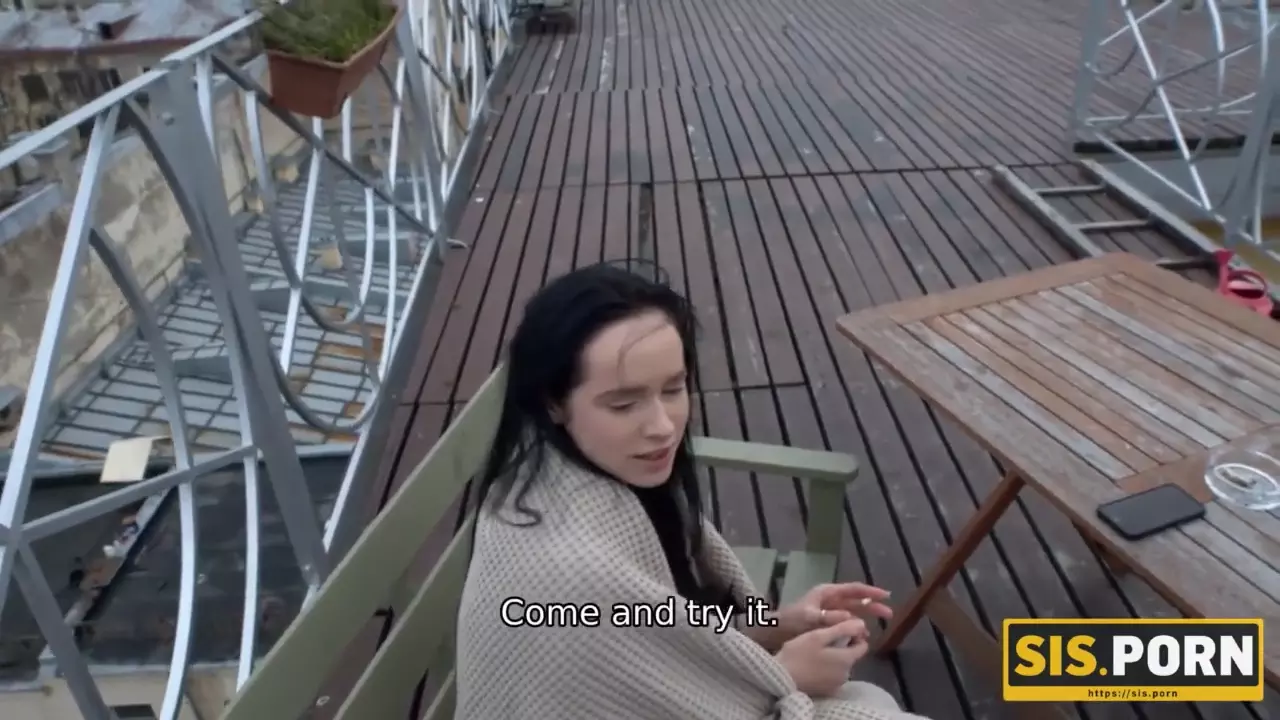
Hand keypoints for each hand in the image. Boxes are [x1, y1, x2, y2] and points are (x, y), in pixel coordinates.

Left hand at [773, 582, 892, 643]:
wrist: (774, 631)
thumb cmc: (790, 620)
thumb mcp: (809, 618)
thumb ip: (829, 617)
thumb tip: (851, 617)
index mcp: (827, 592)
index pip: (853, 589)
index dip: (870, 592)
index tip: (886, 596)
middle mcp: (830, 599)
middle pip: (856, 600)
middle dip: (872, 606)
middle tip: (889, 614)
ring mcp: (828, 610)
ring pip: (853, 612)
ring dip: (864, 619)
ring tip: (876, 629)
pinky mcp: (826, 622)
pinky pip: (845, 623)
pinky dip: (854, 628)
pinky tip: (861, 637)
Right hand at [775, 618, 869, 696]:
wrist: (781, 680)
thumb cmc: (798, 654)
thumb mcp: (818, 636)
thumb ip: (842, 629)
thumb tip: (862, 623)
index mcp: (847, 659)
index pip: (863, 645)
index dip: (854, 635)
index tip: (838, 630)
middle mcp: (847, 674)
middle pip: (852, 656)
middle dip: (843, 646)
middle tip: (822, 639)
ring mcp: (837, 684)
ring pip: (842, 666)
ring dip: (834, 658)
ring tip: (815, 652)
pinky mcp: (827, 691)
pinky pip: (833, 676)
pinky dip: (827, 669)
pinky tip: (813, 665)